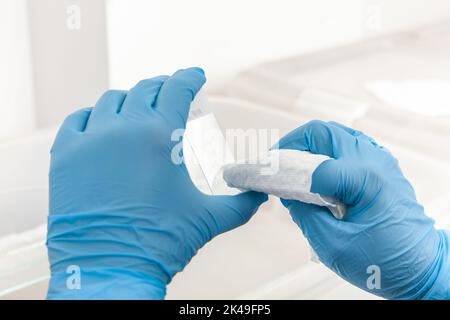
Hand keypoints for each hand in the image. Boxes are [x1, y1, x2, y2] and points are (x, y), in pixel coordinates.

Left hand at [46, 68, 266, 298]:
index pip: (178, 89)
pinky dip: (93, 116)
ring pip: (111, 101)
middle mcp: (124, 128)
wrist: (110, 269)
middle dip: (163, 86)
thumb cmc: (160, 241)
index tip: (195, 75)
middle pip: (145, 89)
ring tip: (138, 110)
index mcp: (160, 136)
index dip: (190, 77)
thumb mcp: (208, 219)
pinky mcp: (66, 156)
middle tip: (171, 92)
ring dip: (130, 101)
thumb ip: (241, 205)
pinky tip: (101, 124)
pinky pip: (78, 120)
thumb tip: (259, 197)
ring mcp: (91, 140)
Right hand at [277, 120, 448, 298]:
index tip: (268, 180)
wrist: (420, 266)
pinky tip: (316, 172)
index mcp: (365, 179)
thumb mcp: (334, 245)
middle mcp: (374, 161)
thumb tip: (287, 194)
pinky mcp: (380, 165)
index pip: (313, 165)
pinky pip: (346, 145)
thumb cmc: (385, 261)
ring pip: (334, 134)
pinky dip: (325, 152)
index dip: (286, 173)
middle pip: (322, 132)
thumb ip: (304, 214)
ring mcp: (380, 160)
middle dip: (292, 144)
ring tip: (293, 167)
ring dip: (309, 146)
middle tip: (275, 163)